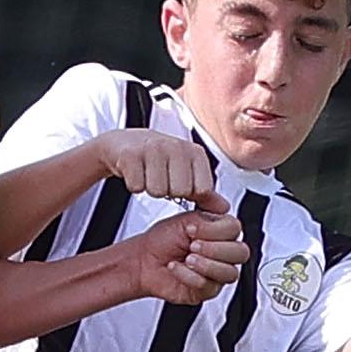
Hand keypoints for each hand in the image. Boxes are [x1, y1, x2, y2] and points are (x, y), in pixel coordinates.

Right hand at [97, 128, 225, 212]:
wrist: (126, 143)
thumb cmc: (160, 160)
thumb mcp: (186, 173)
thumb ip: (205, 193)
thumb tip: (224, 208)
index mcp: (194, 152)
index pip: (202, 189)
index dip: (190, 194)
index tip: (180, 183)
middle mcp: (175, 147)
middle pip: (179, 192)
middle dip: (168, 192)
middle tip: (161, 178)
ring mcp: (152, 148)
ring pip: (157, 191)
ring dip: (150, 188)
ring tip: (148, 175)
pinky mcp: (130, 155)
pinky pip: (136, 187)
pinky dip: (134, 185)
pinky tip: (135, 173)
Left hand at [127, 209, 248, 303]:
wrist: (144, 261)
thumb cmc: (162, 241)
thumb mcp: (185, 219)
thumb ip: (207, 210)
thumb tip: (225, 206)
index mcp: (220, 232)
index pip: (235, 230)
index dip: (216, 230)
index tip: (193, 229)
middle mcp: (222, 253)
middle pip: (240, 253)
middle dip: (214, 249)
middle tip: (192, 246)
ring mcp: (217, 272)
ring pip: (230, 273)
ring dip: (205, 264)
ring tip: (186, 259)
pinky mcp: (208, 290)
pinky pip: (209, 286)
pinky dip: (190, 276)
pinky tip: (177, 269)